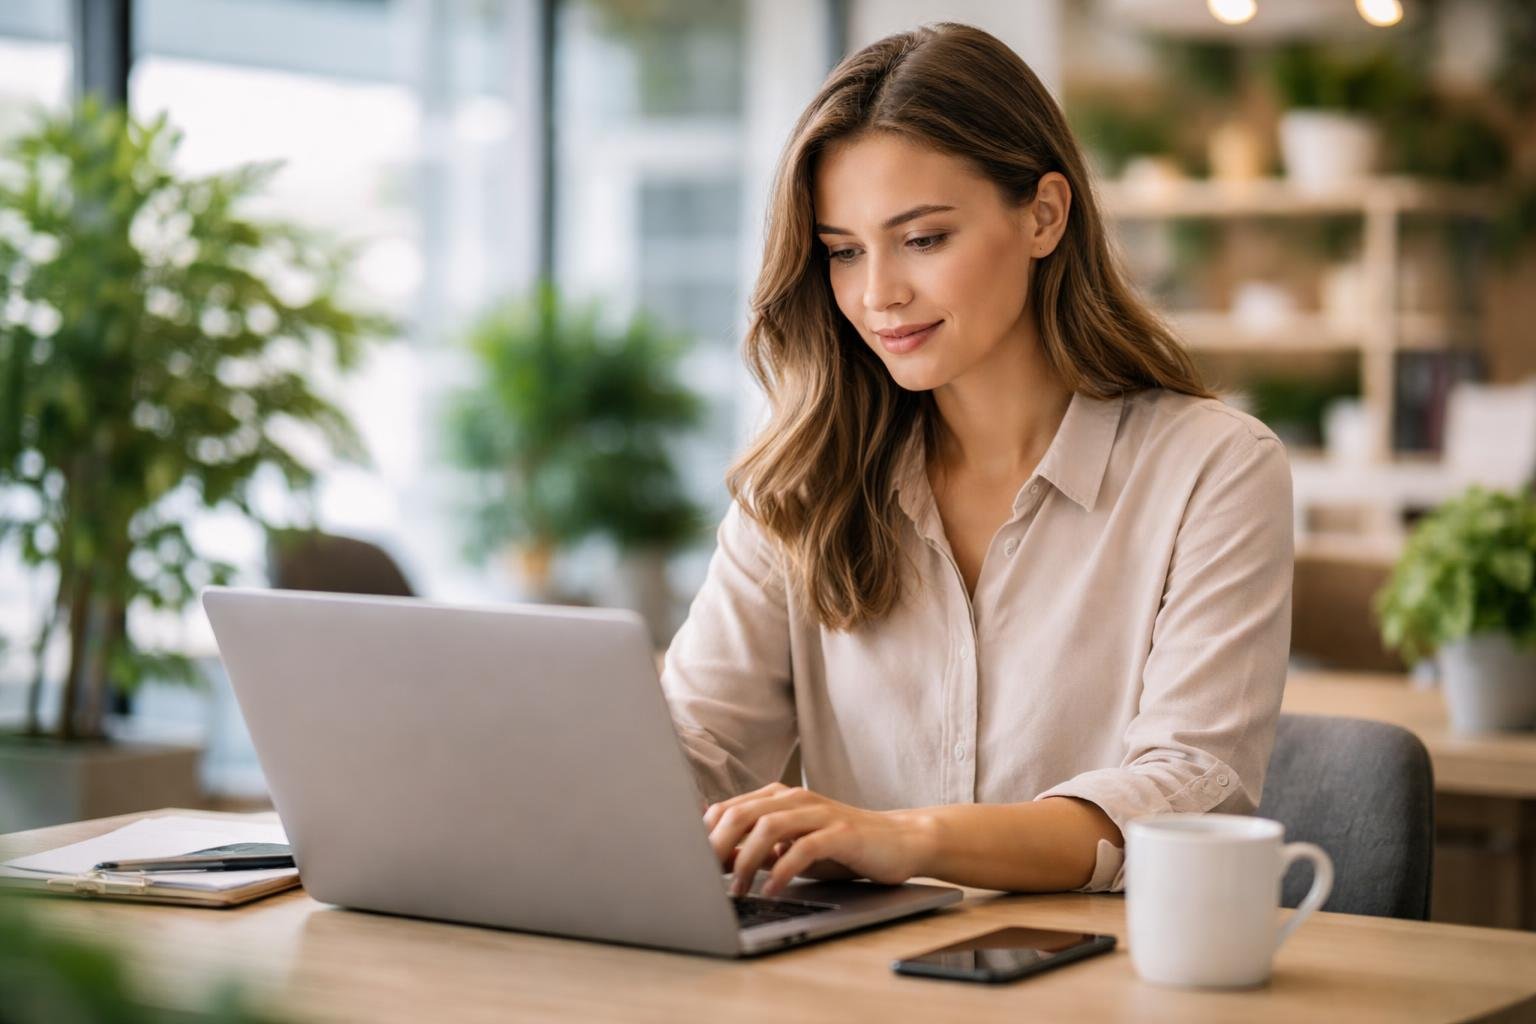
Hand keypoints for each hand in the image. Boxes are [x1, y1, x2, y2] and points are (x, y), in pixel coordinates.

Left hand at [703, 782, 933, 897]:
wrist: (898, 841)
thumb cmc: (840, 848)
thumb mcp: (791, 847)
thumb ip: (757, 848)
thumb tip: (713, 857)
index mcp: (777, 798)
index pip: (726, 809)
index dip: (704, 836)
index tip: (691, 866)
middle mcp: (794, 798)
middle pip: (740, 813)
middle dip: (716, 847)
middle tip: (703, 878)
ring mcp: (818, 812)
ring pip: (767, 827)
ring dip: (746, 861)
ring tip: (738, 890)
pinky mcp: (841, 832)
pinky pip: (803, 848)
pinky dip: (782, 871)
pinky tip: (772, 891)